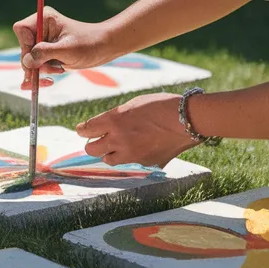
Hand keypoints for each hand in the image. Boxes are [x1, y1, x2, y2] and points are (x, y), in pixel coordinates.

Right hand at [12, 6, 112, 90]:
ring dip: (41, 69)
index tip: (36, 58)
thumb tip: (26, 62)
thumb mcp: (67, 49)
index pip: (21, 30)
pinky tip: (50, 80)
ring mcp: (44, 41)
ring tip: (59, 69)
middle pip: (24, 48)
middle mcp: (41, 29)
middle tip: (49, 71)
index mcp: (44, 20)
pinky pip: (36, 65)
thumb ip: (44, 53)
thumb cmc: (90, 43)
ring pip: (29, 60)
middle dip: (35, 62)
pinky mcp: (48, 53)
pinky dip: (42, 74)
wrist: (105, 48)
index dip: (25, 46)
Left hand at [75, 92, 200, 166]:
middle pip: (91, 149)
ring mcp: (132, 153)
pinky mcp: (145, 162)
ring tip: (116, 145)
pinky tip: (140, 146)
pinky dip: (130, 156)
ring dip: (109, 153)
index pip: (86, 130)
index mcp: (114, 120)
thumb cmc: (161, 105)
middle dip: (91, 144)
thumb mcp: (133, 104)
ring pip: (108, 160)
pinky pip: (130, 162)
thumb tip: (105, 127)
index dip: (82, 130)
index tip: (81, 130)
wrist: (187, 119)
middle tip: (95, 140)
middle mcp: (119, 139)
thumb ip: (116, 117)